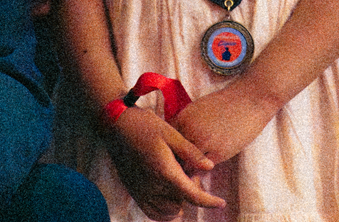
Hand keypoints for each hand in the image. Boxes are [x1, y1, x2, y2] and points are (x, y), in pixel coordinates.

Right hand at [108, 107, 225, 219]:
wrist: (116, 125)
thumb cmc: (145, 125)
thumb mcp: (171, 133)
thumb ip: (191, 152)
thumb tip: (210, 166)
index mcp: (164, 172)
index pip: (191, 195)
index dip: (208, 202)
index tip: (221, 203)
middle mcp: (152, 187)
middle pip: (181, 202)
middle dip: (191, 191)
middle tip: (189, 170)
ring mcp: (141, 192)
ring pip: (168, 211)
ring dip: (178, 201)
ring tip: (179, 179)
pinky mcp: (134, 192)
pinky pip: (153, 212)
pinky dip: (164, 210)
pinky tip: (169, 195)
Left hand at [171, 83, 276, 164]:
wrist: (250, 98)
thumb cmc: (227, 102)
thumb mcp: (201, 107)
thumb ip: (187, 123)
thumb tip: (177, 140)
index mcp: (183, 117)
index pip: (167, 141)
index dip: (169, 150)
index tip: (173, 156)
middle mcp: (189, 130)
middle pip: (174, 155)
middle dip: (176, 162)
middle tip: (180, 168)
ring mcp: (203, 142)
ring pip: (187, 166)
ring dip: (188, 169)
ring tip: (190, 172)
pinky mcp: (218, 153)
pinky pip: (203, 168)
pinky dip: (203, 169)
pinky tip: (205, 167)